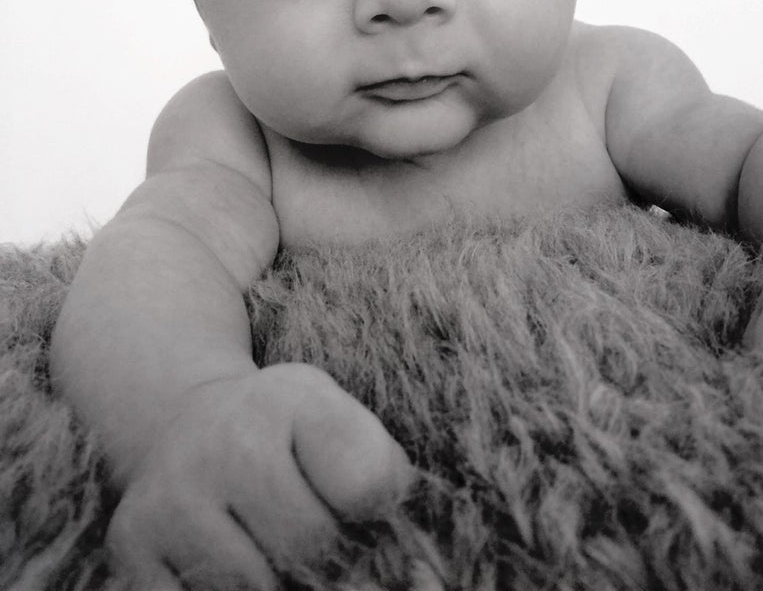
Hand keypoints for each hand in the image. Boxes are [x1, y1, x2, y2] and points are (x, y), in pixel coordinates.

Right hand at [106, 363, 412, 589]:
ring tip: (274, 548)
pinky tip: (231, 560)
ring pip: (255, 590)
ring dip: (281, 585)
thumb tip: (421, 584)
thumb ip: (383, 485)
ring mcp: (172, 494)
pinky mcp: (131, 545)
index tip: (361, 510)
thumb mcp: (340, 425)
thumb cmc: (284, 435)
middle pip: (314, 549)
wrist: (186, 422)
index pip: (365, 485)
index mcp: (291, 400)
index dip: (376, 516)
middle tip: (318, 541)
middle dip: (333, 563)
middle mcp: (225, 438)